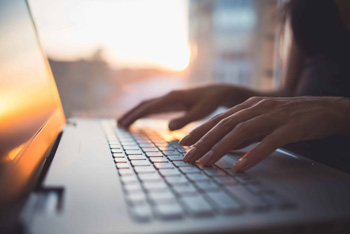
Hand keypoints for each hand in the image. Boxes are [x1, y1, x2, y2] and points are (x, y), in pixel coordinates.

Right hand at [118, 84, 252, 130]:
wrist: (218, 92)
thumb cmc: (211, 102)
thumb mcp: (200, 112)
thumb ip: (185, 120)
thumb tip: (168, 128)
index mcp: (172, 98)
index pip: (149, 107)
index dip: (135, 116)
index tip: (124, 124)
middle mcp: (168, 96)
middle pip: (144, 104)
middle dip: (131, 114)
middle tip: (118, 125)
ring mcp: (169, 98)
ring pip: (147, 105)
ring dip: (135, 113)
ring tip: (124, 122)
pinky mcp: (172, 101)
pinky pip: (154, 106)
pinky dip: (144, 112)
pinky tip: (140, 118)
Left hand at [180, 96, 349, 171]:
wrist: (325, 108)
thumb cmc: (291, 116)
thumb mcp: (263, 119)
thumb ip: (245, 129)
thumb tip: (226, 145)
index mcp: (249, 106)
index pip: (218, 119)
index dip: (200, 131)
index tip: (184, 143)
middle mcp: (257, 108)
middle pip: (224, 125)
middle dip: (203, 142)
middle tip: (188, 157)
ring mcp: (273, 116)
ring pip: (241, 132)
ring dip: (221, 148)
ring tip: (207, 163)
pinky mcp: (290, 127)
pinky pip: (269, 142)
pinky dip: (253, 155)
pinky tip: (241, 167)